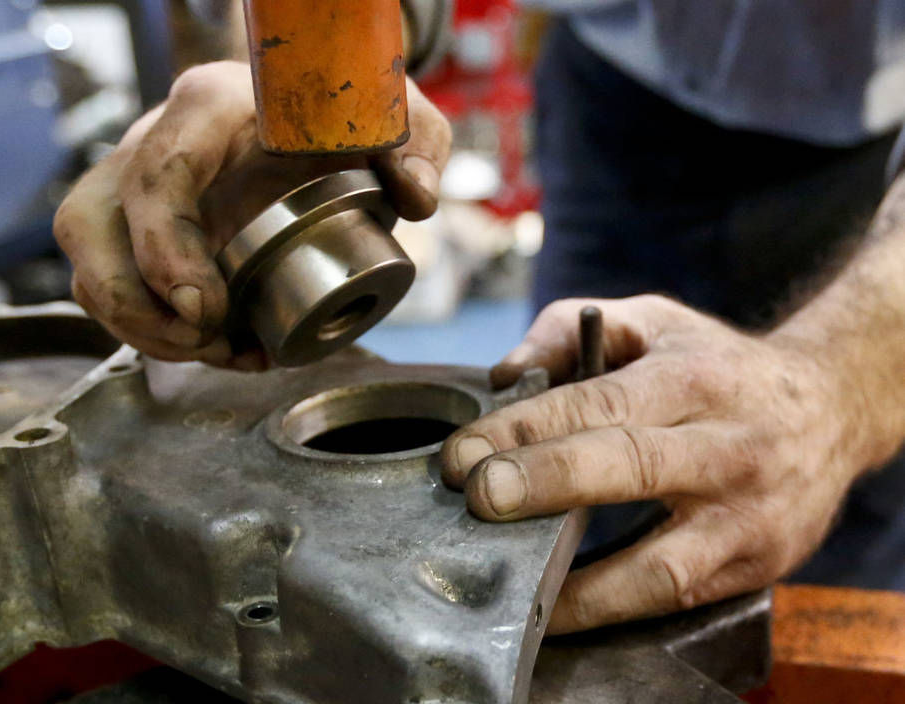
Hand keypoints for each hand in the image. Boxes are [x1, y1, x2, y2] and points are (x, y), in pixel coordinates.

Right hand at [54, 60, 449, 365]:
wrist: (301, 112)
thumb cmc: (335, 111)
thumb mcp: (390, 114)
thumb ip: (417, 144)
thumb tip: (413, 197)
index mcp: (209, 108)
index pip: (158, 173)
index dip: (165, 248)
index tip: (204, 308)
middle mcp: (154, 142)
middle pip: (89, 225)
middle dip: (133, 304)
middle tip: (202, 340)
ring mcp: (134, 185)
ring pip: (89, 262)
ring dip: (139, 326)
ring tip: (214, 352)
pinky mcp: (137, 226)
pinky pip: (112, 282)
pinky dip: (153, 330)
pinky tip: (216, 348)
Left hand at [440, 294, 875, 633]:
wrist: (830, 409)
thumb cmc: (717, 365)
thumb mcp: (652, 321)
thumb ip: (570, 329)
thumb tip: (504, 375)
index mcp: (694, 378)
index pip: (600, 401)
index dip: (527, 428)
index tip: (465, 455)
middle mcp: (726, 446)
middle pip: (631, 464)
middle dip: (547, 482)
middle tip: (479, 498)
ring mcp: (747, 516)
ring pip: (663, 563)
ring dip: (582, 585)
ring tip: (516, 586)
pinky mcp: (755, 566)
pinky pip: (673, 600)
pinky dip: (613, 610)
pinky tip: (557, 609)